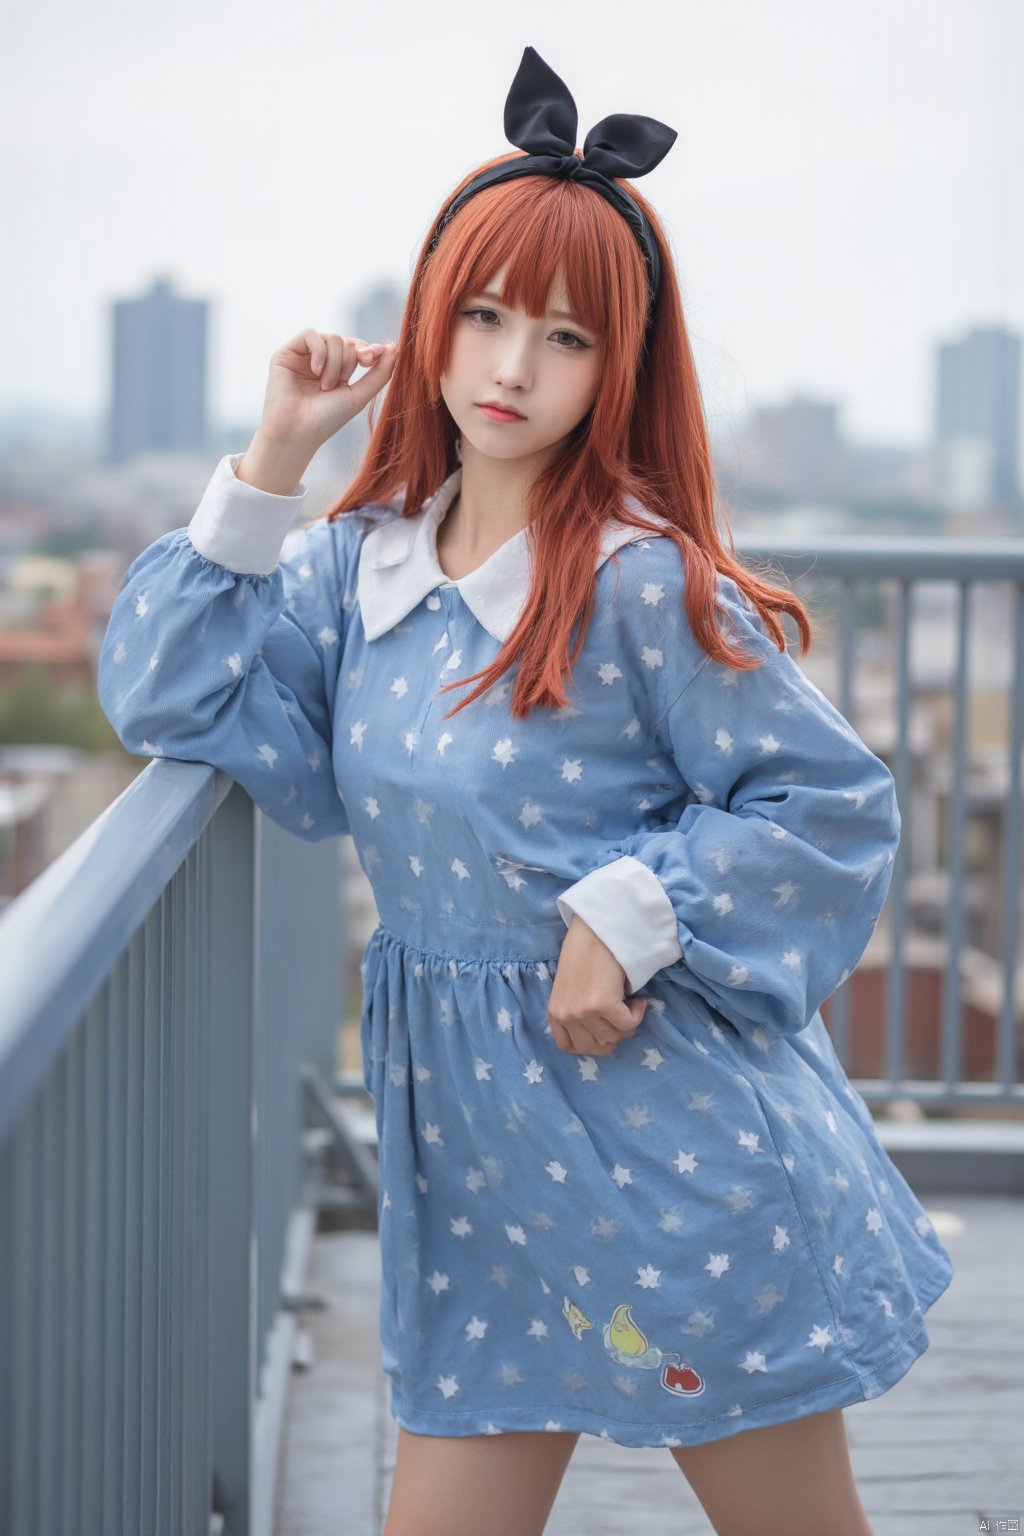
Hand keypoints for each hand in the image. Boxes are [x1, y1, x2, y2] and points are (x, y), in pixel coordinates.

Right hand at [257, 329, 398, 452]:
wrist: (297, 431)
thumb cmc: (327, 419)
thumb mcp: (360, 396)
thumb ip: (380, 373)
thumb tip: (396, 347)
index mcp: (340, 372)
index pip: (359, 349)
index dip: (369, 350)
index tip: (374, 358)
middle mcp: (323, 362)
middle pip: (348, 342)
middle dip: (349, 362)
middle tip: (339, 383)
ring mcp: (305, 356)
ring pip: (333, 337)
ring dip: (334, 363)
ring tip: (325, 386)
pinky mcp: (288, 352)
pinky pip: (311, 334)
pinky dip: (319, 351)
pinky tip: (316, 371)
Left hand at [548, 915, 647, 1054]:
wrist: (596, 931)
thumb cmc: (586, 955)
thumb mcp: (570, 990)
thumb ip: (576, 1013)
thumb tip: (603, 1035)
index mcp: (555, 1012)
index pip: (569, 1047)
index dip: (592, 1043)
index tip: (605, 1029)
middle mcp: (566, 1015)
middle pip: (596, 1047)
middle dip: (614, 1035)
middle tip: (622, 1016)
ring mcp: (582, 1011)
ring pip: (614, 1037)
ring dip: (627, 1023)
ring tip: (629, 1003)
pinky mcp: (602, 1004)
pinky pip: (628, 1025)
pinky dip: (638, 1014)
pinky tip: (637, 999)